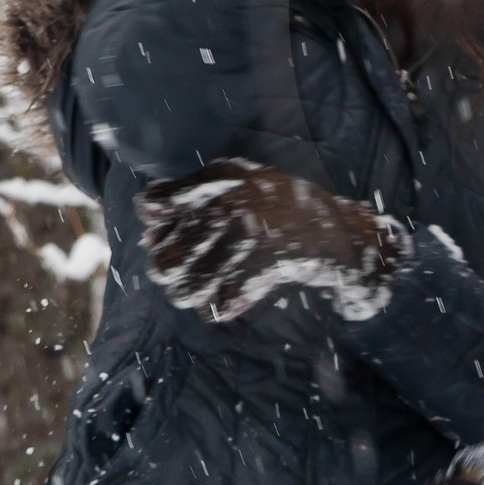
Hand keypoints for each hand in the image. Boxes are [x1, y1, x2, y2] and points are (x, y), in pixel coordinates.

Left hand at [136, 158, 405, 320]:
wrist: (337, 232)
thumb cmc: (279, 203)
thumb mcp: (239, 179)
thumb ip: (192, 191)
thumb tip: (146, 222)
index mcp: (220, 180)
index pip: (155, 207)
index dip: (156, 225)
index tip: (164, 229)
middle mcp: (230, 207)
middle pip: (165, 261)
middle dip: (169, 269)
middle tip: (183, 268)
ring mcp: (247, 242)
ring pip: (187, 290)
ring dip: (191, 293)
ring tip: (204, 285)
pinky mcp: (263, 271)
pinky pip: (220, 304)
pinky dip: (222, 305)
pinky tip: (232, 294)